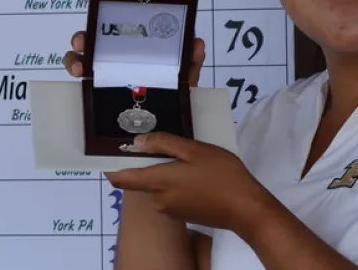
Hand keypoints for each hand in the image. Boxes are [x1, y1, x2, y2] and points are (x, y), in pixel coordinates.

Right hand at [62, 31, 206, 86]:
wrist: (168, 124)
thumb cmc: (174, 95)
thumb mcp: (185, 76)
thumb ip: (191, 61)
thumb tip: (197, 42)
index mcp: (134, 51)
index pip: (115, 32)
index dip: (105, 24)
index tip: (102, 23)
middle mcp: (115, 61)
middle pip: (91, 42)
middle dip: (82, 38)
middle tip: (83, 43)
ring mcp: (103, 78)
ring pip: (79, 60)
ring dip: (74, 59)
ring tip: (79, 68)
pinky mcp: (95, 96)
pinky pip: (79, 86)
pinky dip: (76, 78)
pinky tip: (79, 81)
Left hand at [104, 132, 269, 234]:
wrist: (245, 209)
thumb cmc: (221, 175)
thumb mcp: (195, 150)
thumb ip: (165, 144)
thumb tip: (138, 142)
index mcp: (158, 182)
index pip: (121, 178)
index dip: (112, 166)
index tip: (115, 151)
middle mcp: (158, 199)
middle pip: (143, 180)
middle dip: (152, 163)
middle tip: (171, 145)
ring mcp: (171, 210)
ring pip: (160, 186)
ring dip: (169, 173)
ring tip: (192, 158)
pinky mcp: (184, 214)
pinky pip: (172, 195)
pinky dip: (179, 183)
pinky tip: (198, 175)